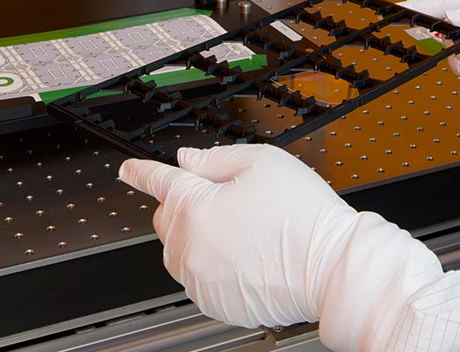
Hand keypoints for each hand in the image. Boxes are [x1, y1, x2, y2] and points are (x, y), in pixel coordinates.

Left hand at [120, 146, 443, 348]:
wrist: (331, 267)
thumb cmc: (304, 215)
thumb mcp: (263, 162)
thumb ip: (216, 158)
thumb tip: (188, 160)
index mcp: (195, 205)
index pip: (157, 181)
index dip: (141, 172)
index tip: (128, 170)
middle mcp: (189, 245)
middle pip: (167, 219)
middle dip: (187, 205)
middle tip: (228, 202)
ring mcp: (198, 278)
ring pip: (181, 251)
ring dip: (198, 237)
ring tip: (245, 233)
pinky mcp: (212, 302)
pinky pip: (198, 277)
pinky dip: (212, 266)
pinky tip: (247, 257)